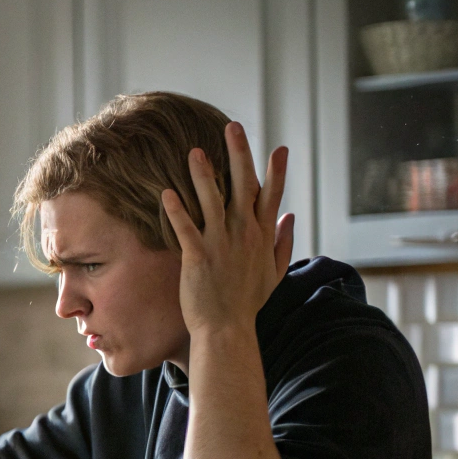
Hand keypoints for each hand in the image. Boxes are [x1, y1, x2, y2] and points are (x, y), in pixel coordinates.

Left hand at [162, 123, 294, 337]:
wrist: (227, 331)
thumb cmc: (247, 303)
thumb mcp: (274, 273)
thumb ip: (282, 243)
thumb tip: (291, 217)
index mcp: (262, 236)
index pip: (271, 195)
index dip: (275, 170)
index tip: (279, 147)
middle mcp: (244, 234)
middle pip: (244, 186)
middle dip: (239, 155)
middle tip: (232, 127)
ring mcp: (222, 244)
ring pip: (213, 201)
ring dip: (204, 175)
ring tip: (195, 151)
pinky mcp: (198, 257)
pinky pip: (186, 228)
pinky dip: (177, 210)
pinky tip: (166, 192)